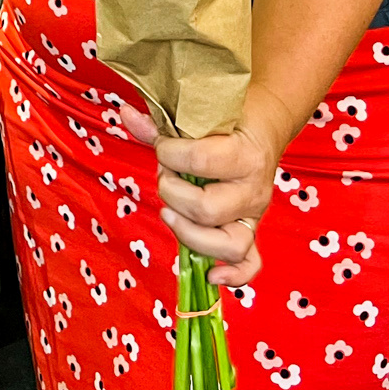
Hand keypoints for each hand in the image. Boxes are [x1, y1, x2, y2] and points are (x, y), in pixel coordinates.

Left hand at [121, 106, 280, 287]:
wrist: (263, 127)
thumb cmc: (227, 120)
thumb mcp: (199, 115)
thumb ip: (160, 123)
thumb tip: (125, 114)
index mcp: (244, 154)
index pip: (199, 161)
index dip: (168, 153)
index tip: (163, 145)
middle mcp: (253, 189)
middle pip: (206, 209)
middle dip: (172, 192)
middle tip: (167, 175)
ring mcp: (254, 214)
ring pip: (228, 244)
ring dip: (189, 233)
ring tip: (169, 213)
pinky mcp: (252, 231)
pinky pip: (250, 263)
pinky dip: (234, 275)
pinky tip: (210, 274)